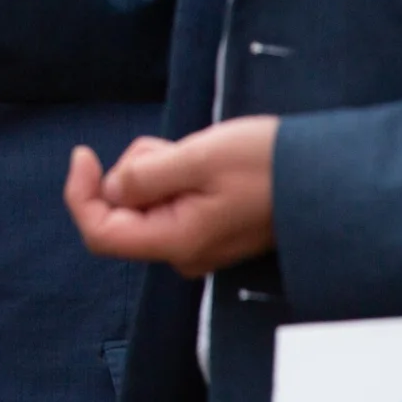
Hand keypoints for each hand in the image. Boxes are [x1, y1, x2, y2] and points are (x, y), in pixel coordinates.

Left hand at [62, 116, 279, 276]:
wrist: (322, 174)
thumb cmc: (264, 164)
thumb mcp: (197, 158)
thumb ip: (145, 176)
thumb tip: (111, 189)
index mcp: (176, 242)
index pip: (100, 234)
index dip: (80, 194)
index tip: (83, 153)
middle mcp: (181, 252)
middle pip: (121, 209)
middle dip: (133, 170)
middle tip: (175, 150)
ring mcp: (194, 241)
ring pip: (144, 199)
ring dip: (157, 168)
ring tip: (198, 155)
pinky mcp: (205, 226)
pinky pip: (168, 198)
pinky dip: (174, 173)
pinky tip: (206, 163)